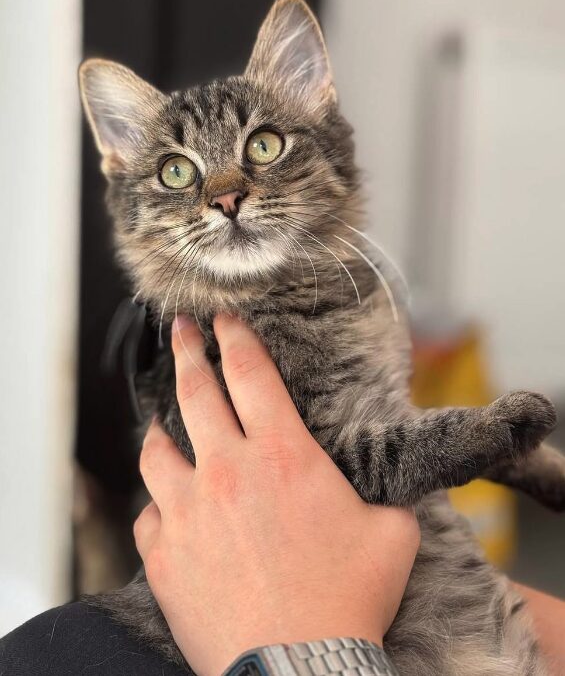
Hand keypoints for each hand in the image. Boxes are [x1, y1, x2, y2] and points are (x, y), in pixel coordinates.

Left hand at [134, 314, 419, 674]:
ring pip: (157, 451)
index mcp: (283, 456)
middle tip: (181, 331)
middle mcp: (228, 472)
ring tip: (160, 419)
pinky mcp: (166, 555)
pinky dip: (159, 506)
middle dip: (188, 352)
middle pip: (196, 393)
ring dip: (160, 428)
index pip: (251, 374)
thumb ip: (385, 497)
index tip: (224, 319)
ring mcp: (189, 512)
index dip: (236, 338)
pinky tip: (167, 508)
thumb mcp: (390, 534)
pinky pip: (150, 517)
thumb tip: (388, 489)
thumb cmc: (347, 600)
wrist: (300, 667)